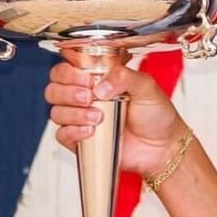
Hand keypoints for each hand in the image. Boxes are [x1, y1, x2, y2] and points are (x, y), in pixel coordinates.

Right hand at [43, 55, 188, 176]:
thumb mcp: (146, 86)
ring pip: (56, 112)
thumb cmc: (155, 115)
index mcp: (96, 79)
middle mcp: (84, 97)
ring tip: (98, 117)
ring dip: (74, 113)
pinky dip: (73, 132)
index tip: (86, 79)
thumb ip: (123, 75)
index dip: (69, 72)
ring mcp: (80, 119)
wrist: (162, 147)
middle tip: (89, 96)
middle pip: (53, 89)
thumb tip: (100, 85)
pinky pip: (62, 135)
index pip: (65, 69)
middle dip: (68, 92)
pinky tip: (91, 131)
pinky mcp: (80, 141)